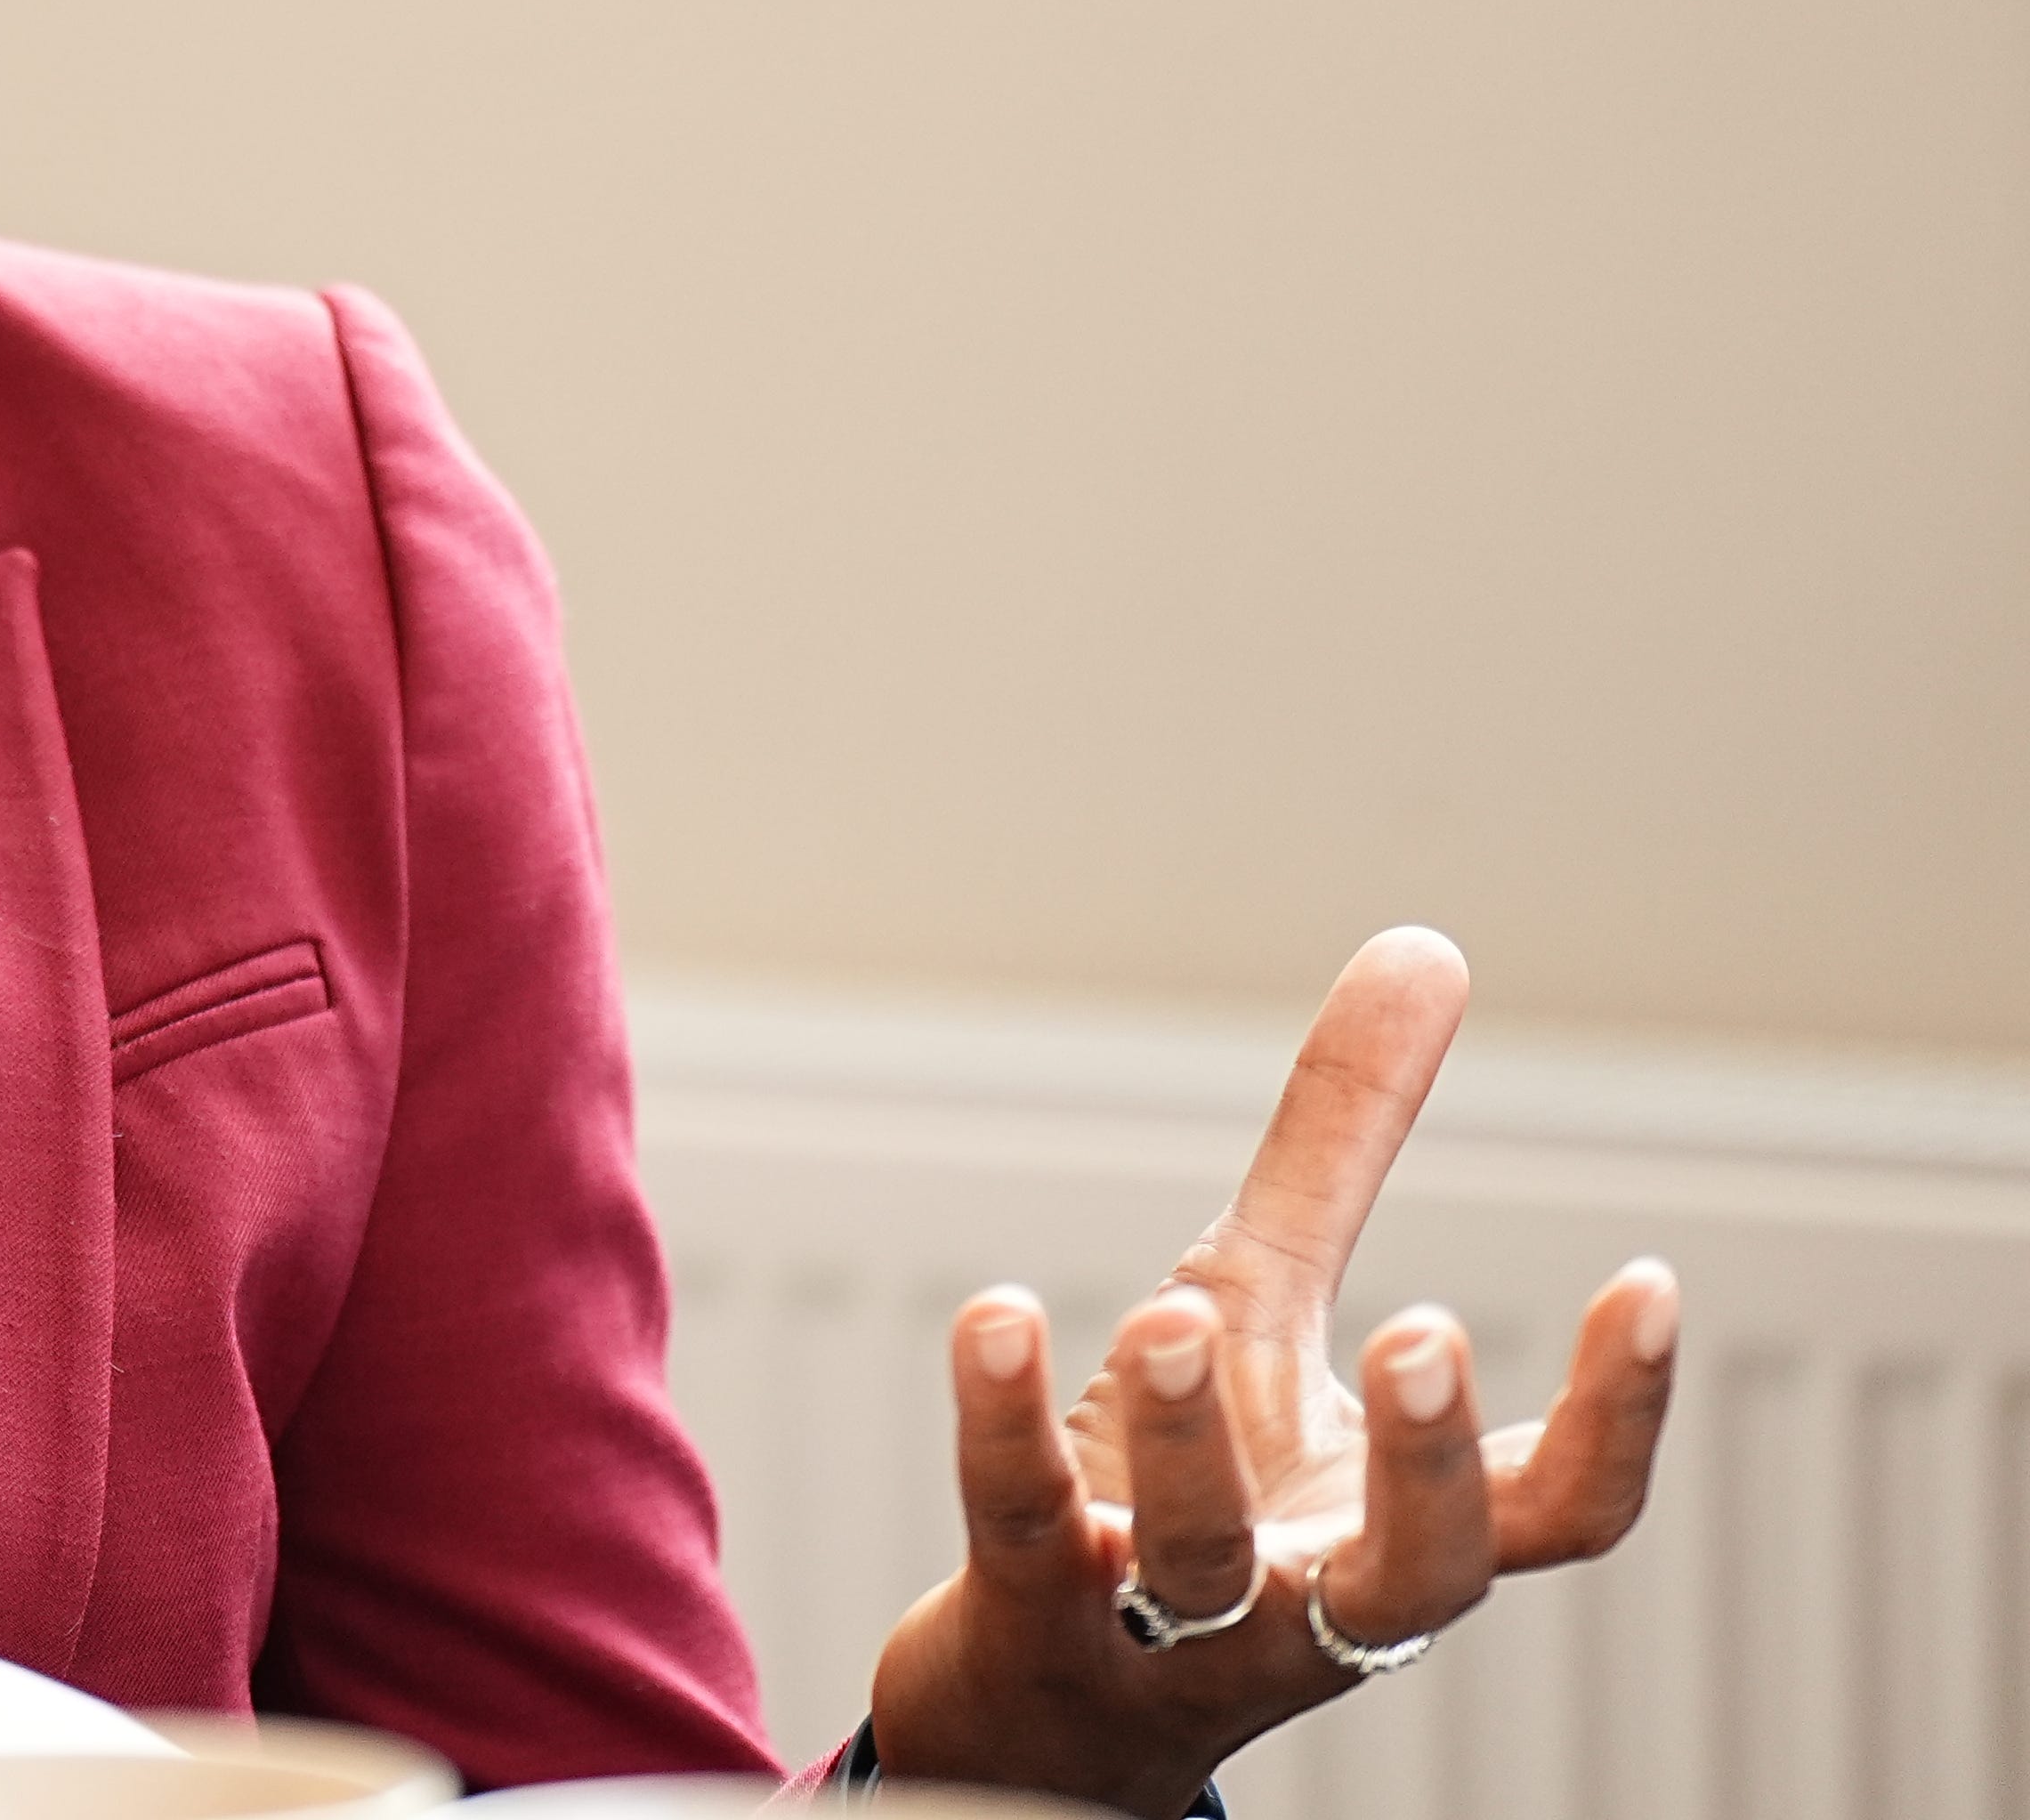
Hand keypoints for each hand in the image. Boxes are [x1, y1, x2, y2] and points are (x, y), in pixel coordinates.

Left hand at [860, 926, 1678, 1817]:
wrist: (1038, 1694)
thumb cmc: (1187, 1485)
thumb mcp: (1263, 1304)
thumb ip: (1342, 1151)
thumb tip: (1426, 948)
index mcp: (1393, 1532)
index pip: (1561, 1515)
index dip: (1622, 1418)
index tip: (1646, 1280)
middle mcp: (1307, 1601)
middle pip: (1415, 1574)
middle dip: (1427, 1463)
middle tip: (1422, 1329)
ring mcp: (1167, 1630)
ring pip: (1205, 1564)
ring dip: (1195, 1437)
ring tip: (1171, 1312)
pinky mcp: (1028, 1616)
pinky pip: (1021, 1523)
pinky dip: (1005, 1424)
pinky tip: (996, 1317)